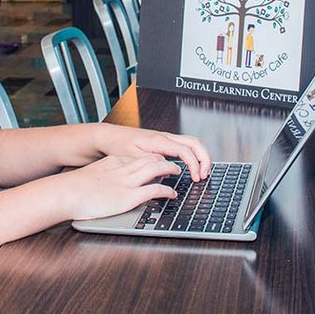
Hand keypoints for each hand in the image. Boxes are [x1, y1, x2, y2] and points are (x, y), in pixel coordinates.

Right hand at [58, 154, 180, 220]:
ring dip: (170, 171)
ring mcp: (127, 181)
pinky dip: (167, 190)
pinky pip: (156, 189)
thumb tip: (107, 186)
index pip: (137, 157)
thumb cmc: (73, 189)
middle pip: (151, 159)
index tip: (157, 163)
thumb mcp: (92, 177)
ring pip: (157, 169)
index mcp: (113, 162)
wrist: (66, 193)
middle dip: (164, 162)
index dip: (151, 159)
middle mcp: (123, 168)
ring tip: (177, 174)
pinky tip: (172, 194)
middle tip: (172, 166)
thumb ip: (103, 178)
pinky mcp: (130, 196)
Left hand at [94, 124, 210, 181]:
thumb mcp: (133, 157)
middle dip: (204, 158)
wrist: (109, 136)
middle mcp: (164, 136)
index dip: (194, 164)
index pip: (185, 150)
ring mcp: (164, 138)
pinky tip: (191, 167)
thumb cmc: (118, 144)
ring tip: (201, 172)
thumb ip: (151, 162)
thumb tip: (168, 167)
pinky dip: (192, 155)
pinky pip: (184, 145)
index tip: (196, 177)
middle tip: (205, 174)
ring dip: (200, 156)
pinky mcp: (162, 142)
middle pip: (194, 142)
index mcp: (158, 140)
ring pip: (191, 142)